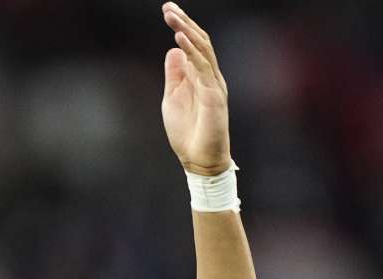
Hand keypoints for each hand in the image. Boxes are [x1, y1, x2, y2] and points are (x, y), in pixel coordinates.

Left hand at [161, 3, 230, 175]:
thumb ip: (175, 74)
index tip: (168, 10)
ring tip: (172, 17)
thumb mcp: (173, 98)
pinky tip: (180, 38)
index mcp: (200, 76)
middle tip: (168, 6)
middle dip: (184, 22)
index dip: (182, 26)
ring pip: (202, 50)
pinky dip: (191, 51)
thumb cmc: (187, 132)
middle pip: (199, 41)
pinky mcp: (214, 95)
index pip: (193, 44)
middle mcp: (210, 76)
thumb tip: (172, 50)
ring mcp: (214, 84)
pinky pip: (203, 68)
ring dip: (186, 31)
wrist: (199, 160)